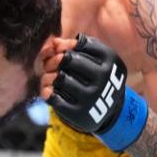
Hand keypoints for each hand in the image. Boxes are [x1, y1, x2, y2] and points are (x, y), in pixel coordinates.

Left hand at [45, 34, 148, 151]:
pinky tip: (49, 91)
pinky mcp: (79, 113)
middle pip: (67, 59)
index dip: (64, 46)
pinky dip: (47, 92)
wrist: (107, 108)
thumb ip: (73, 45)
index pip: (79, 44)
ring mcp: (92, 97)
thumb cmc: (94, 75)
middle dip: (54, 60)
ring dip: (49, 76)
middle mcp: (104, 77)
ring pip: (59, 78)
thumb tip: (55, 43)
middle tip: (51, 65)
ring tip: (51, 78)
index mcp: (110, 59)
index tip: (60, 52)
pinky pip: (54, 98)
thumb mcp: (93, 57)